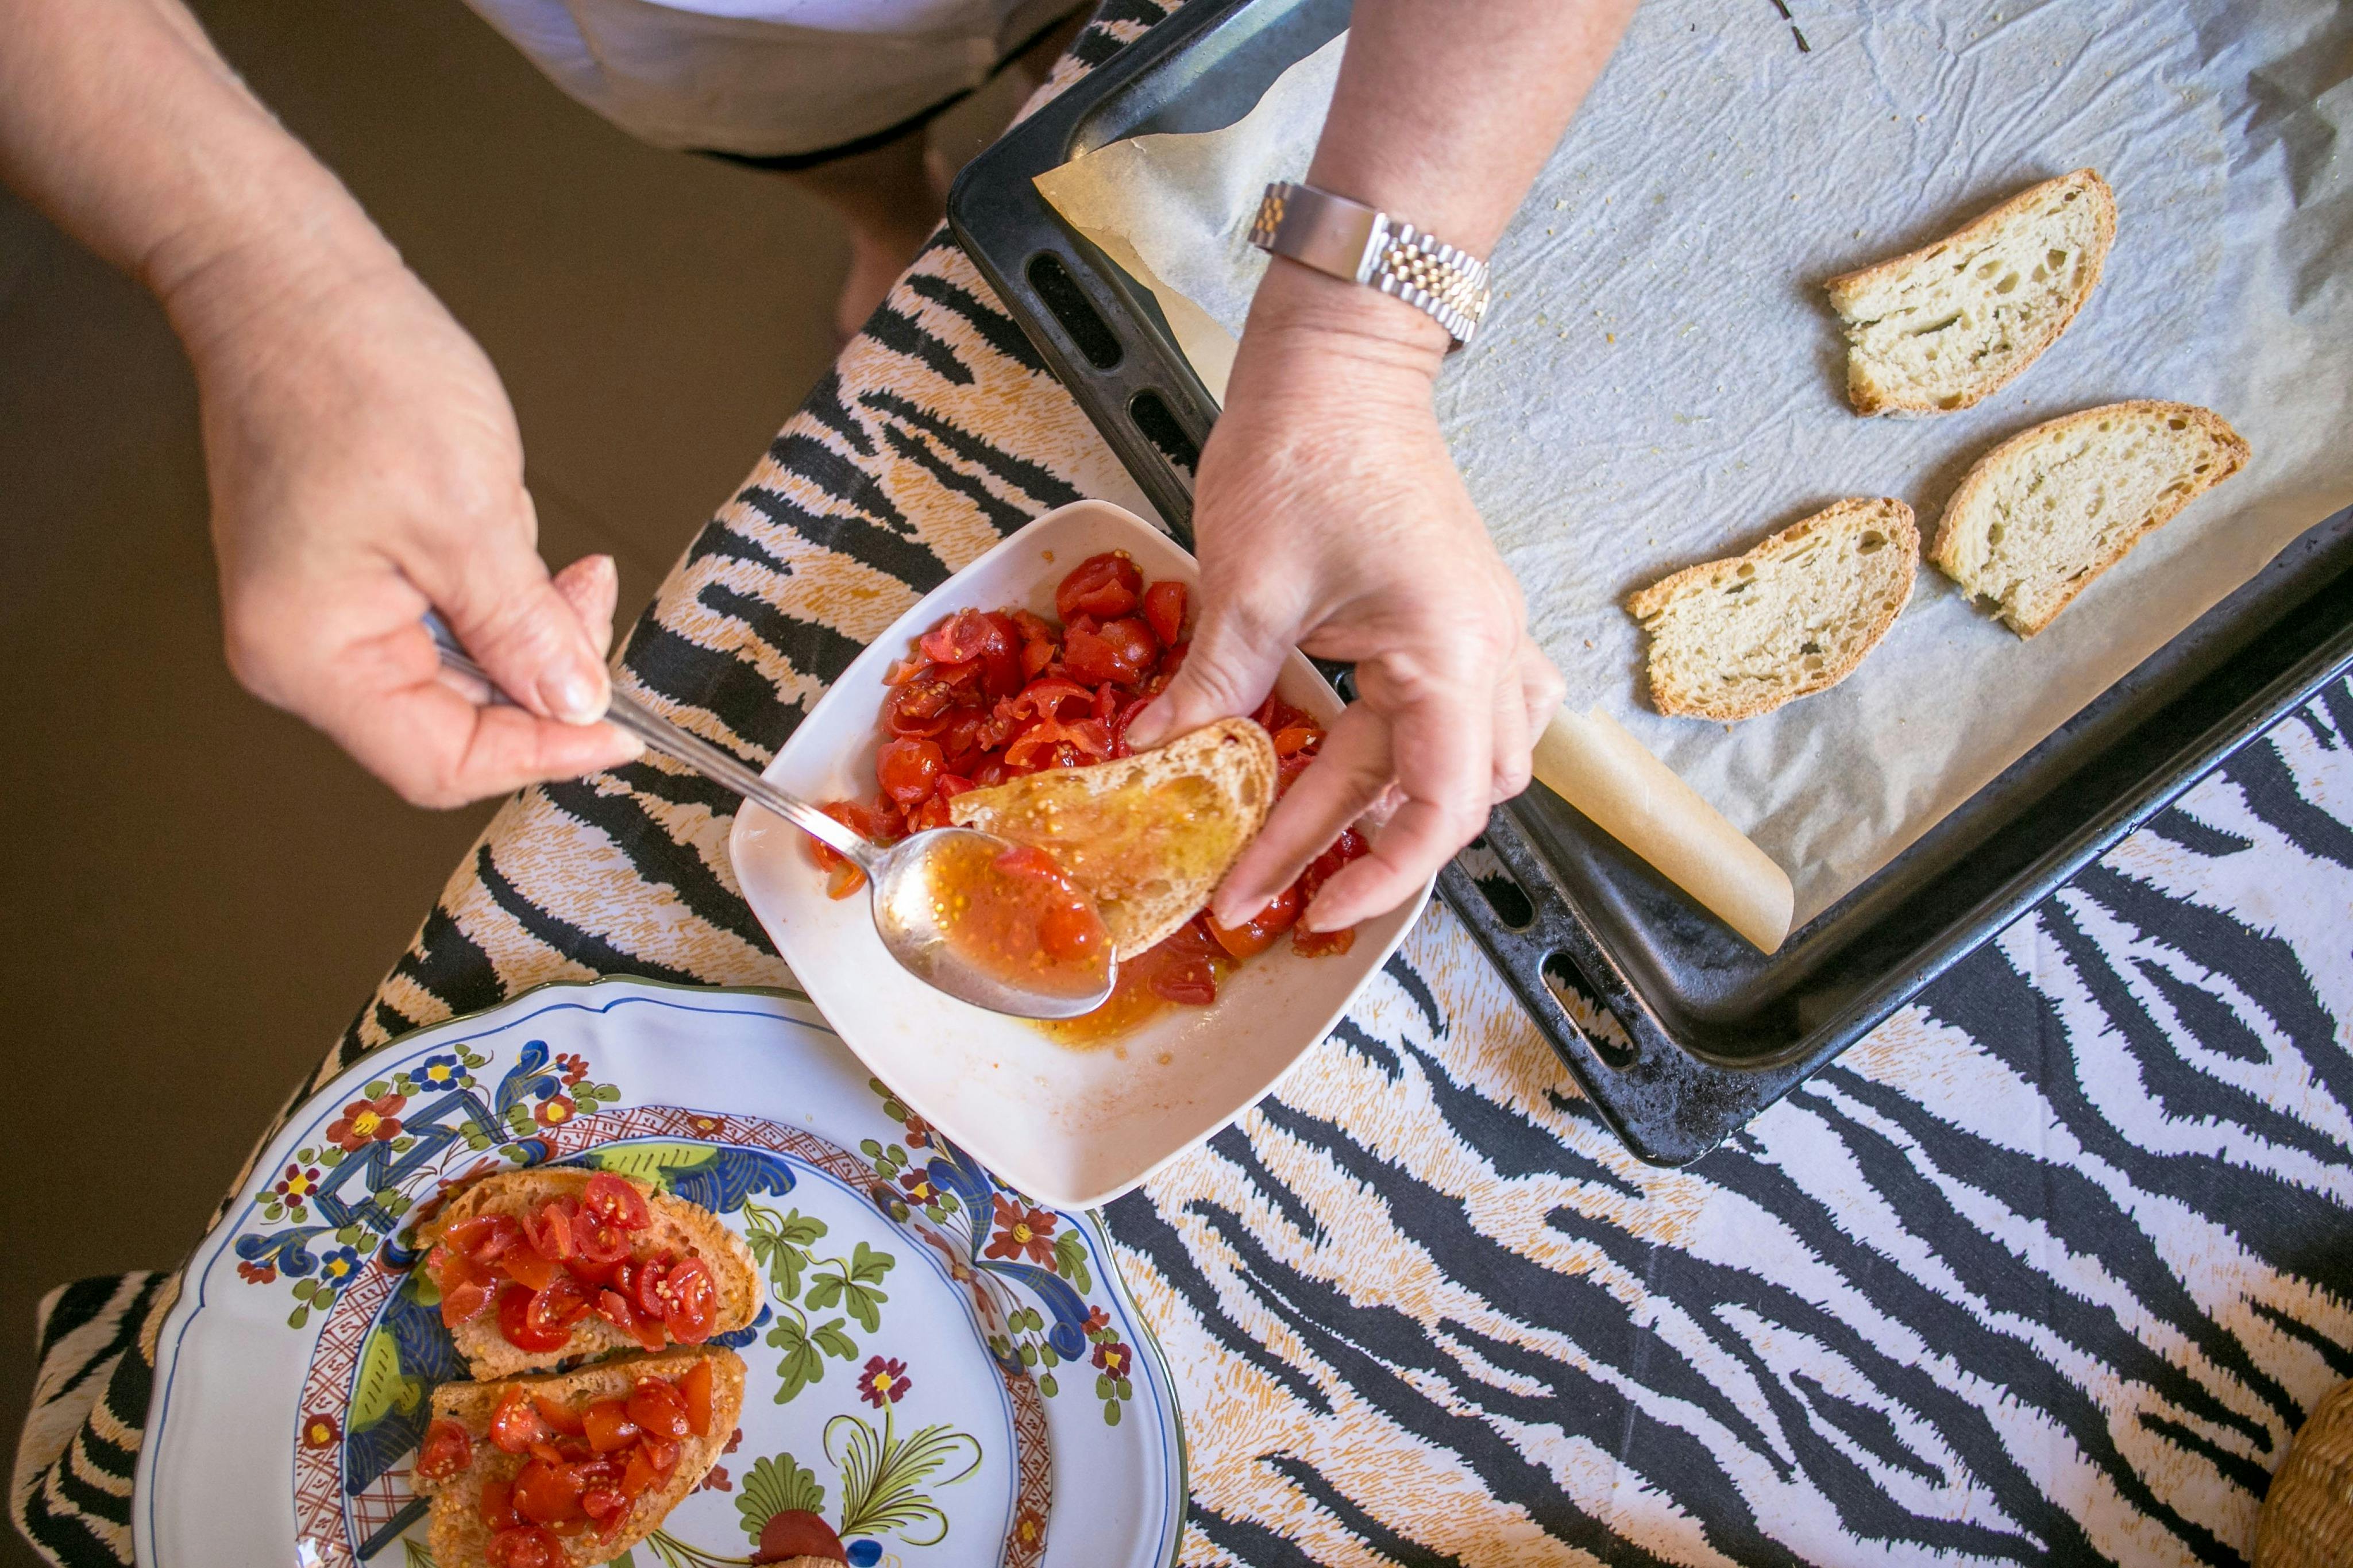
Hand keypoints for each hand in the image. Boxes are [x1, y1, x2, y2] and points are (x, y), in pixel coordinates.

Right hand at [169, 237, 640, 805]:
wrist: (296, 285)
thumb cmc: (357, 377)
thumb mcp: (470, 517)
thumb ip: (523, 630)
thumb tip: (574, 705)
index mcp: (309, 656)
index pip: (442, 762)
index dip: (541, 753)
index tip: (621, 727)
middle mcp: (301, 652)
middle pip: (455, 722)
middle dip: (539, 669)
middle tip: (591, 591)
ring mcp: (320, 617)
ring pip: (460, 670)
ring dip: (518, 617)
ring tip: (518, 526)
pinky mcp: (347, 581)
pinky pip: (443, 620)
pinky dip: (491, 588)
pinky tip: (492, 520)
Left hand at [1123, 273, 1563, 932]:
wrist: (1339, 360)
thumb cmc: (1304, 449)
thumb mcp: (1245, 585)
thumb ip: (1210, 689)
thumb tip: (1149, 760)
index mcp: (1451, 651)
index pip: (1440, 807)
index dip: (1377, 877)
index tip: (1306, 912)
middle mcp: (1489, 651)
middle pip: (1452, 796)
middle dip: (1358, 853)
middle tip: (1265, 887)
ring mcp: (1484, 631)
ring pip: (1468, 761)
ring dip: (1394, 809)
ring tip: (1312, 846)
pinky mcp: (1459, 614)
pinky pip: (1469, 712)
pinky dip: (1418, 755)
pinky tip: (1369, 772)